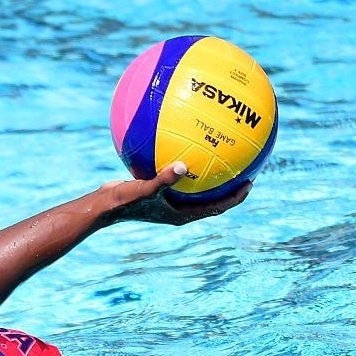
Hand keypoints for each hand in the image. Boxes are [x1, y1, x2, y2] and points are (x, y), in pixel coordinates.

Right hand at [97, 161, 251, 226]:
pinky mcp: (161, 188)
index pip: (217, 207)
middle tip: (245, 167)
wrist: (105, 205)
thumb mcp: (145, 189)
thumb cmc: (125, 201)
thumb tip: (184, 165)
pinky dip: (186, 162)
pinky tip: (186, 141)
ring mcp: (171, 199)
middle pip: (213, 197)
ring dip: (210, 173)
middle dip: (229, 184)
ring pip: (197, 186)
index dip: (236, 197)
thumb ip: (164, 179)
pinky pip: (180, 174)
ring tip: (222, 153)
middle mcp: (180, 207)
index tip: (250, 182)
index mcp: (183, 214)